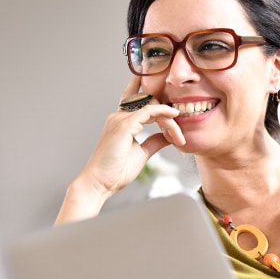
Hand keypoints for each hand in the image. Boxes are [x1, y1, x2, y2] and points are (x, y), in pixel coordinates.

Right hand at [55, 77, 184, 223]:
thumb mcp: (142, 153)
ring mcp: (120, 118)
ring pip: (152, 106)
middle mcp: (119, 116)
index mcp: (121, 121)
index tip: (174, 106)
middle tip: (179, 132)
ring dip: (169, 118)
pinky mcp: (124, 125)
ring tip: (179, 136)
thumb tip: (169, 136)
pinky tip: (174, 116)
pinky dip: (164, 112)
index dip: (154, 95)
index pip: (138, 99)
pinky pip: (149, 111)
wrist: (100, 183)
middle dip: (166, 109)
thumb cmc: (116, 171)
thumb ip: (154, 141)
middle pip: (148, 100)